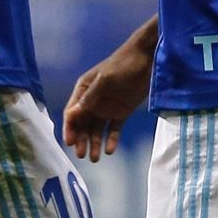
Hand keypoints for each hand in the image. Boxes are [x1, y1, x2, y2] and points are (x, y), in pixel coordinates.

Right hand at [62, 19, 156, 162]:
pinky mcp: (121, 112)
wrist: (148, 59)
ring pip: (96, 130)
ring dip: (94, 143)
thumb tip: (71, 114)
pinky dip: (111, 139)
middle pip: (82, 124)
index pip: (72, 113)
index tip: (70, 143)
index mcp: (84, 90)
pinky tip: (110, 150)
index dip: (70, 128)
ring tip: (95, 158)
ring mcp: (106, 108)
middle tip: (82, 154)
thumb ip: (90, 97)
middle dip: (81, 139)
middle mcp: (92, 101)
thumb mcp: (105, 80)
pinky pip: (113, 129)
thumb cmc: (123, 65)